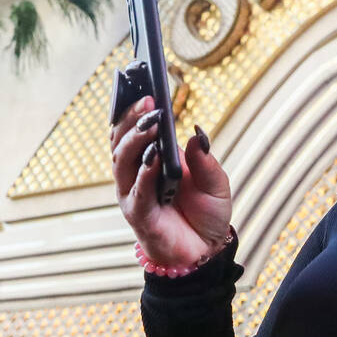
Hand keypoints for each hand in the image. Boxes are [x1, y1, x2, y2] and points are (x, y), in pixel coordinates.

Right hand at [110, 94, 232, 266]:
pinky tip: (156, 158)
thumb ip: (204, 159)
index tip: (143, 86)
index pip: (133, 130)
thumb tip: (196, 133)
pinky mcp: (139, 215)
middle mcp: (137, 174)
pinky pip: (138, 191)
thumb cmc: (206, 213)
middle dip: (132, 118)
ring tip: (152, 122)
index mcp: (151, 160)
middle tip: (148, 99)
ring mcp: (134, 194)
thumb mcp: (215, 182)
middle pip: (121, 141)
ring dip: (136, 140)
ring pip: (123, 162)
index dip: (133, 109)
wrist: (206, 250)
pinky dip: (145, 173)